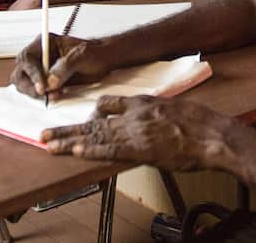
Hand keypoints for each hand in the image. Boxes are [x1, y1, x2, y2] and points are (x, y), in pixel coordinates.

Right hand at [11, 33, 113, 100]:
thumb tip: (50, 82)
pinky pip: (35, 91)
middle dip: (29, 85)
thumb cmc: (96, 52)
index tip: (42, 86)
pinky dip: (42, 96)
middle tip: (43, 94)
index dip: (32, 73)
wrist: (105, 60)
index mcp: (45, 43)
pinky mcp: (47, 81)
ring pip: (24, 83)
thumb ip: (65, 67)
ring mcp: (42, 69)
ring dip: (34, 92)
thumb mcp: (82, 56)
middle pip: (20, 72)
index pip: (27, 57)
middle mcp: (40, 56)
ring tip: (53, 94)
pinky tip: (55, 96)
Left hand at [40, 95, 237, 170]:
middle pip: (92, 121)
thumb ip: (155, 114)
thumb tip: (149, 125)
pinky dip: (88, 151)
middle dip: (67, 129)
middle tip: (45, 134)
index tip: (83, 121)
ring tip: (48, 145)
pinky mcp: (138, 149)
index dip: (93, 114)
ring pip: (93, 135)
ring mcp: (134, 132)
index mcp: (142, 103)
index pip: (108, 103)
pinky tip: (72, 152)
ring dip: (68, 141)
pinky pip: (107, 149)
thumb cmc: (198, 124)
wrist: (210, 134)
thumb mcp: (173, 109)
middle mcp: (133, 115)